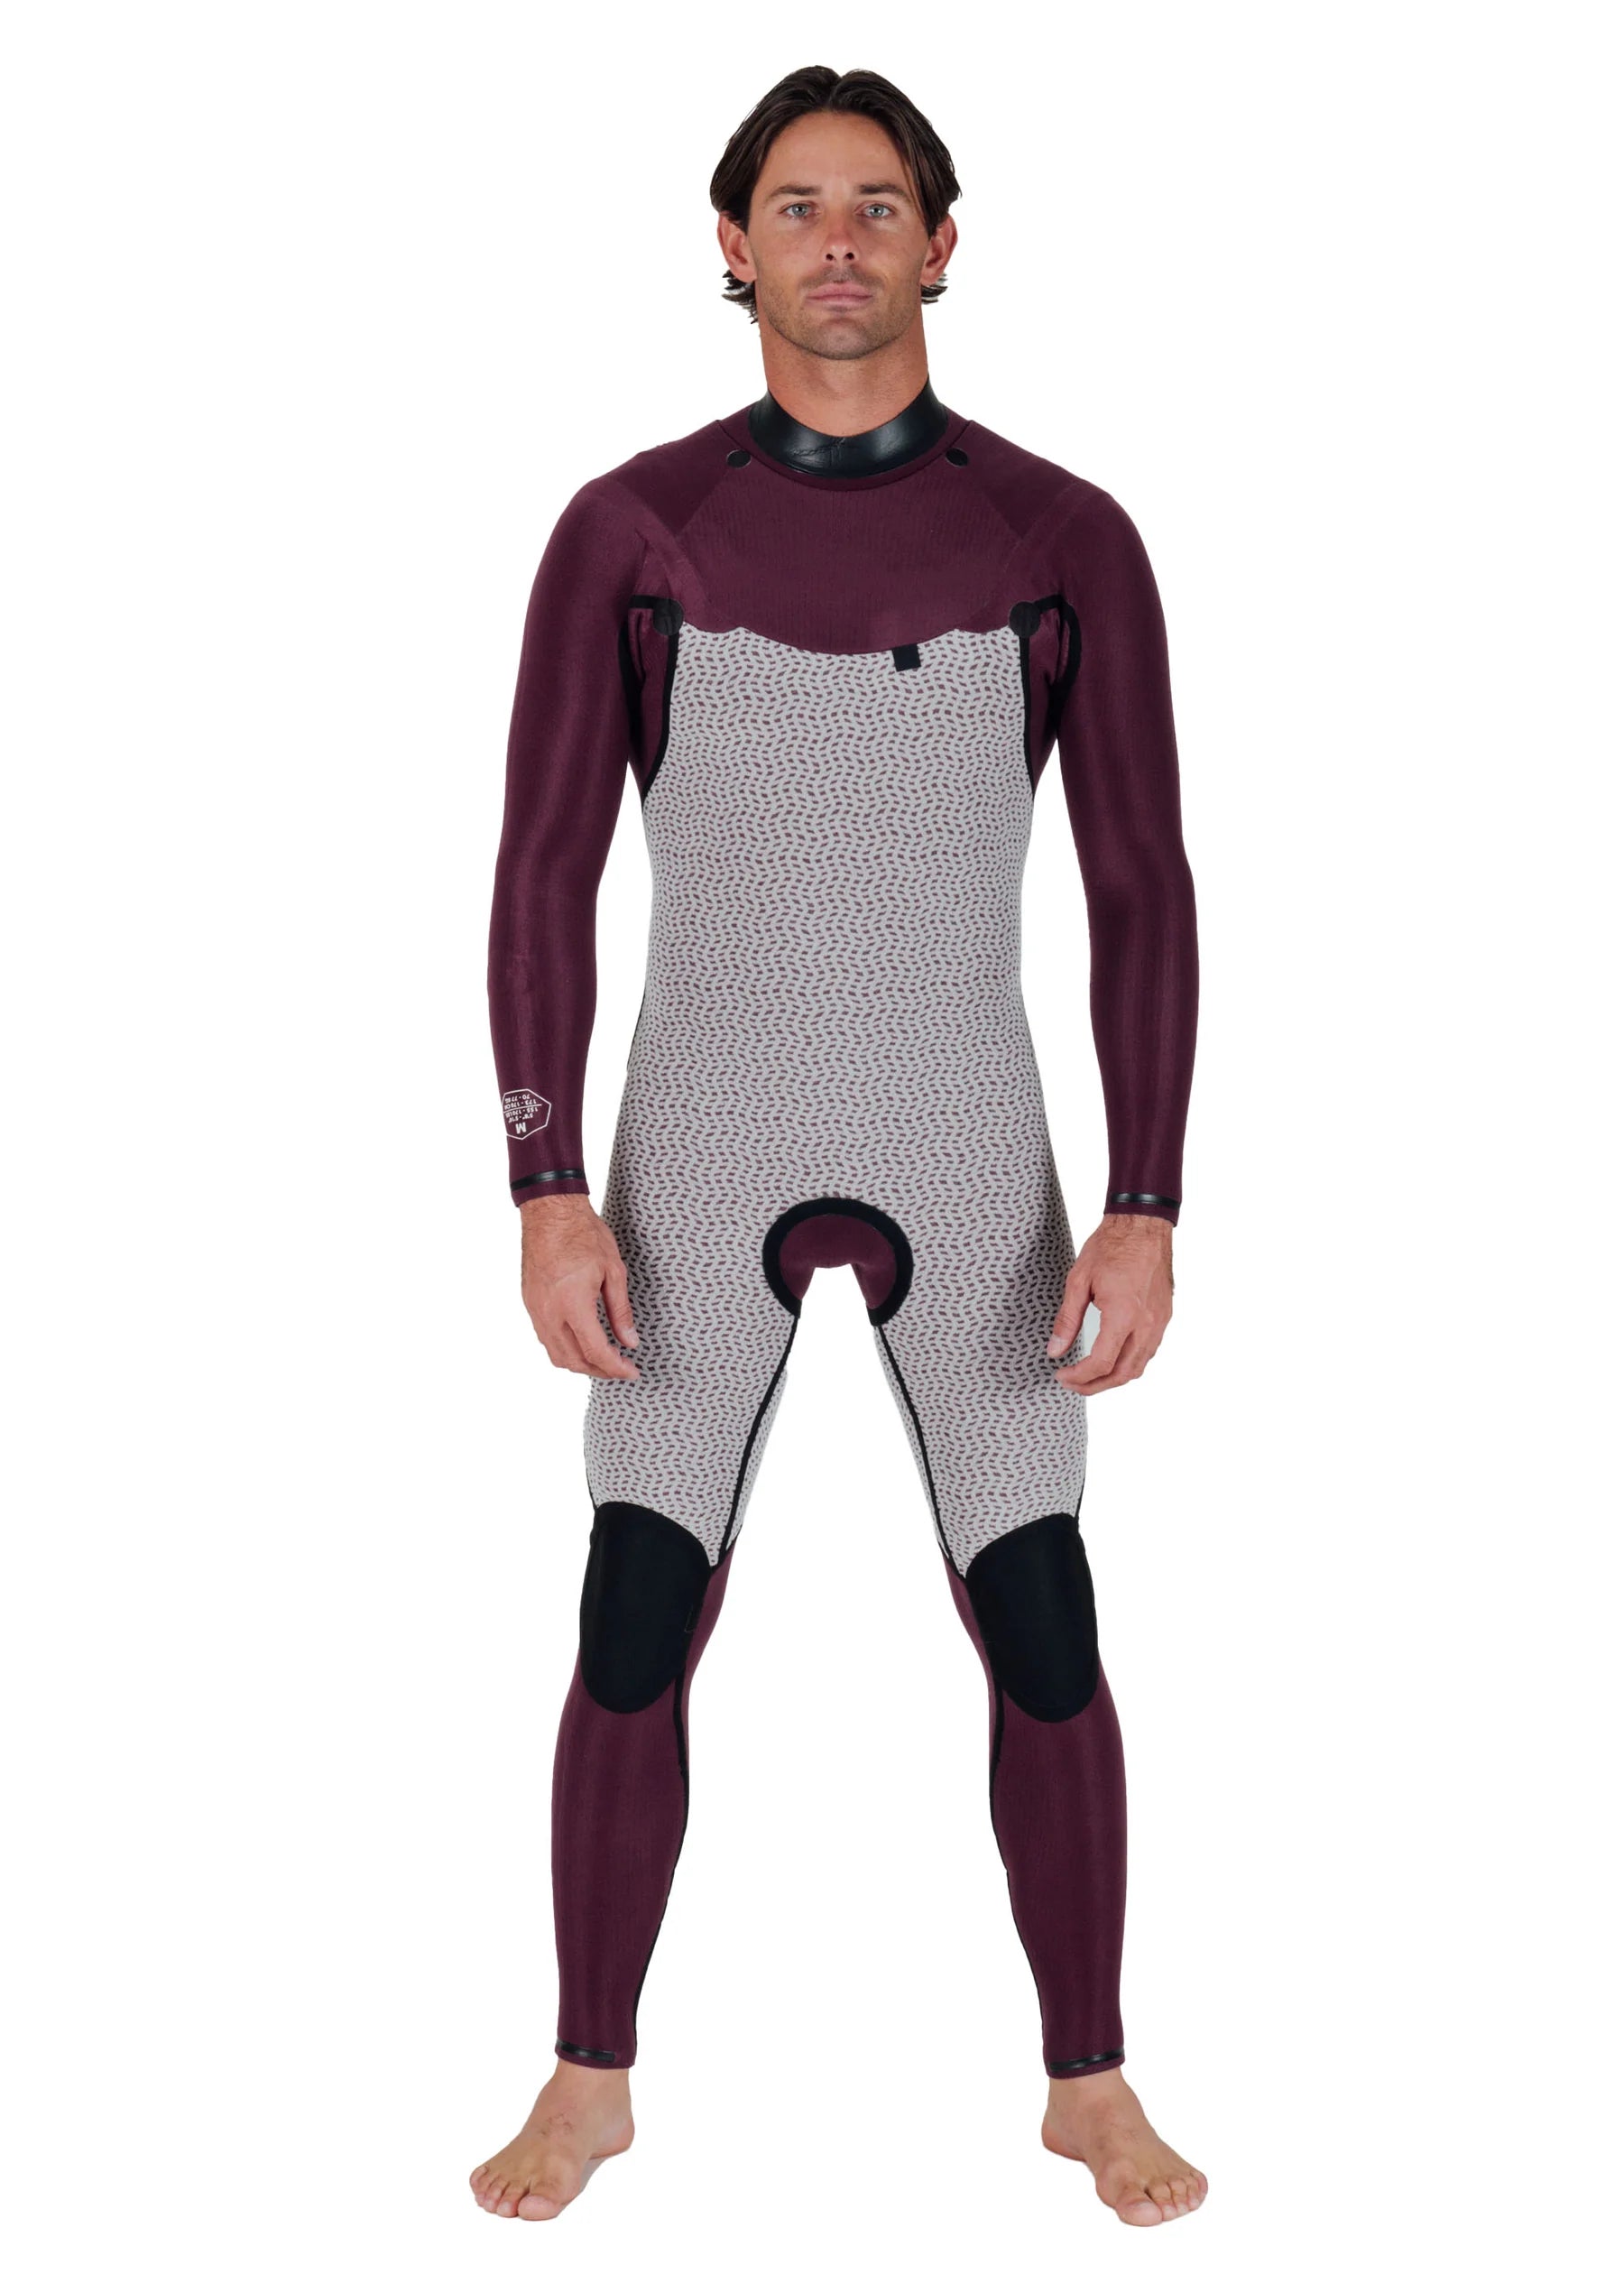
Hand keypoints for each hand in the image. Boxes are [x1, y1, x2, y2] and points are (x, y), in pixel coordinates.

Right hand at [519, 1194, 640, 1378]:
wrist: (550, 1212)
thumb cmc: (583, 1234)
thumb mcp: (613, 1271)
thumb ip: (620, 1311)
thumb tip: (629, 1341)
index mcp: (573, 1304)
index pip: (595, 1351)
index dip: (616, 1368)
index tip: (631, 1371)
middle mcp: (549, 1312)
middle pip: (573, 1361)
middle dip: (599, 1371)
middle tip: (620, 1369)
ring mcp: (536, 1309)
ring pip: (556, 1354)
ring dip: (580, 1364)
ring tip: (602, 1360)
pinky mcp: (529, 1302)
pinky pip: (545, 1338)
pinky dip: (564, 1349)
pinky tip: (580, 1341)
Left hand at [1047, 1214, 1173, 1395]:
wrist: (1143, 1225)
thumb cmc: (1112, 1246)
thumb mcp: (1079, 1281)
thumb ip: (1067, 1320)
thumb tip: (1055, 1350)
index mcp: (1123, 1315)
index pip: (1101, 1363)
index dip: (1079, 1376)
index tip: (1061, 1375)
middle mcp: (1146, 1324)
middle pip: (1122, 1374)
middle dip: (1095, 1386)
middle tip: (1072, 1383)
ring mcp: (1159, 1322)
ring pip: (1139, 1366)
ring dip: (1114, 1378)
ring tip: (1090, 1376)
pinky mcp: (1164, 1316)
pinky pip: (1149, 1351)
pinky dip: (1130, 1363)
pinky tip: (1113, 1357)